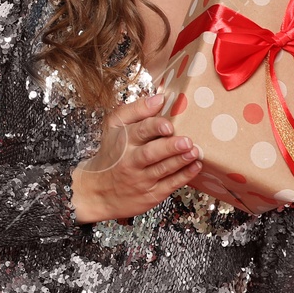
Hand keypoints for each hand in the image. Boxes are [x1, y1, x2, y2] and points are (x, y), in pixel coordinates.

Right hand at [70, 92, 202, 223]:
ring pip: (162, 169)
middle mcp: (131, 161)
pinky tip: (195, 166)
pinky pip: (169, 185)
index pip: (139, 132)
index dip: (154, 127)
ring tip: (194, 152)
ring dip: (180, 161)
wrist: (98, 192)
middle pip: (150, 153)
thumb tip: (159, 98)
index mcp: (123, 141)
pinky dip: (184, 176)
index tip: (168, 125)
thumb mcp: (114, 128)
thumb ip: (136, 110)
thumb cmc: (111, 155)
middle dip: (169, 147)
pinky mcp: (151, 194)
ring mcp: (141, 179)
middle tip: (186, 141)